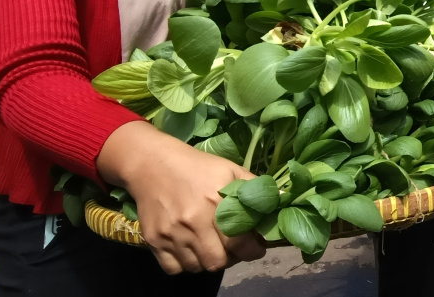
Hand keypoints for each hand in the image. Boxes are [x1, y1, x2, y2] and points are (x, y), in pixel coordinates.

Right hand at [97, 121, 265, 273]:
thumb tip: (281, 201)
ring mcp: (171, 233)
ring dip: (208, 260)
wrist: (152, 163)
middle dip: (231, 258)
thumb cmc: (198, 167)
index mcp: (216, 203)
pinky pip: (173, 268)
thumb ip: (255, 188)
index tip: (256, 247)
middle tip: (233, 248)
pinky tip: (191, 248)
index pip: (240, 243)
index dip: (253, 250)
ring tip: (212, 246)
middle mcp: (193, 222)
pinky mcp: (154, 240)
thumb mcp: (230, 170)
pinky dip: (184, 264)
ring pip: (196, 267)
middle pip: (218, 262)